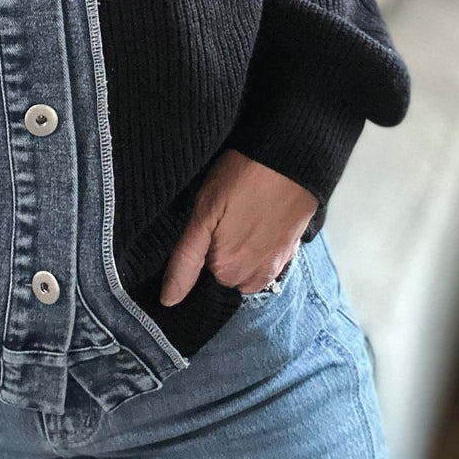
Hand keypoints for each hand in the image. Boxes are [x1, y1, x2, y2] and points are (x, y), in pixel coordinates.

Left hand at [160, 149, 317, 304]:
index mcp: (227, 271)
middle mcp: (254, 278)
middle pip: (224, 274)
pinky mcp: (291, 251)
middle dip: (219, 252)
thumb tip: (168, 300)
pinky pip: (265, 258)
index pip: (200, 276)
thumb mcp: (202, 214)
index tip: (205, 227)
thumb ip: (185, 261)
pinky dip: (259, 244)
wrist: (289, 158)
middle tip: (222, 217)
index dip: (199, 250)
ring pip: (244, 268)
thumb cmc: (240, 179)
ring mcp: (276, 266)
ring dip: (240, 250)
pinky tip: (257, 218)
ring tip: (241, 216)